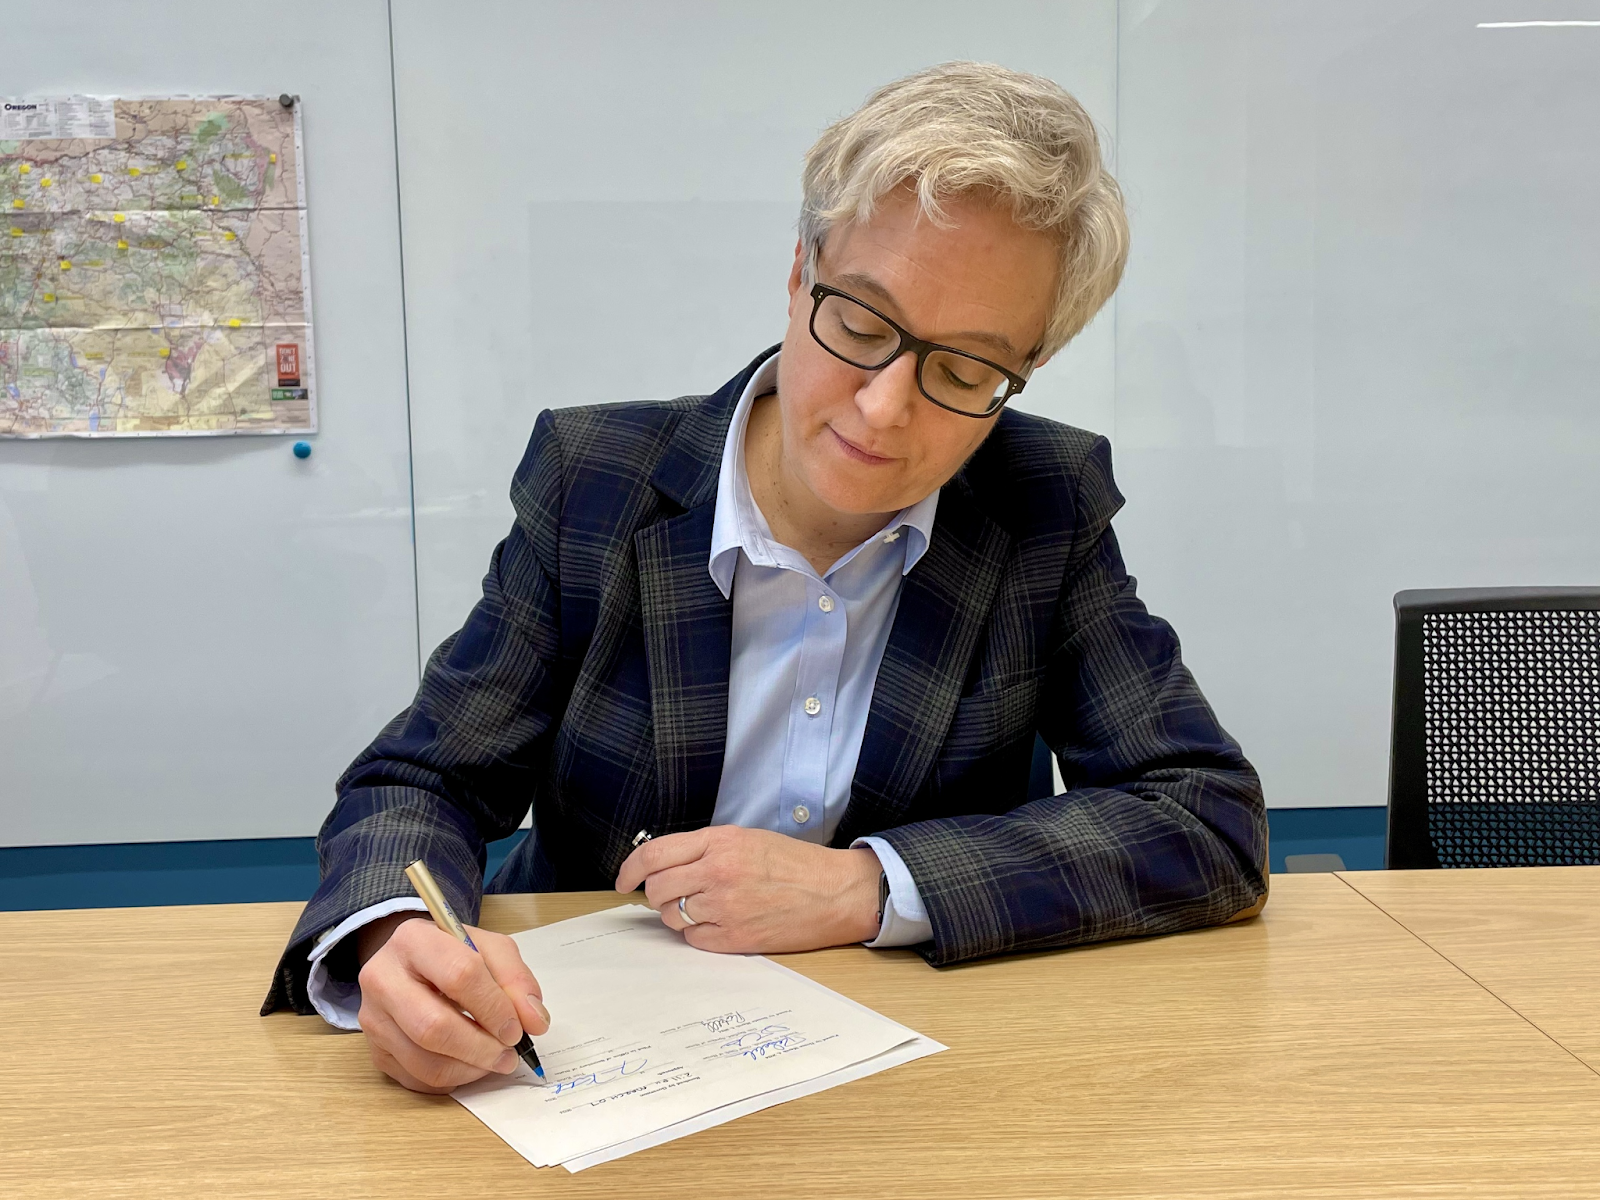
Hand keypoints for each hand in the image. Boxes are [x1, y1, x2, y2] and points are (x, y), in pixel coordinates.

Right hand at [354, 912, 550, 1093]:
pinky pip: (416, 1078)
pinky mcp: (375, 1050)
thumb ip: (516, 979)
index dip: (494, 1007)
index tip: (517, 1028)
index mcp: (414, 940)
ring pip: (423, 1060)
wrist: (410, 964)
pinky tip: (470, 1065)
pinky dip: (452, 1080)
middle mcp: (382, 978)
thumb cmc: (452, 955)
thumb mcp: (489, 949)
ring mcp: (373, 1018)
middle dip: (481, 1047)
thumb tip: (534, 1021)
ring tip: (495, 1060)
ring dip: (470, 1068)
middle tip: (508, 1054)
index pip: (459, 976)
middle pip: (433, 1026)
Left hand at [614, 826, 881, 952]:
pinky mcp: (734, 939)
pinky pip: (693, 939)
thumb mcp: (746, 839)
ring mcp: (724, 907)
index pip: (654, 854)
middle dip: (658, 894)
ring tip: (708, 907)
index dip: (629, 869)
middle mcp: (717, 872)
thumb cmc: (794, 864)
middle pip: (657, 889)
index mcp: (719, 842)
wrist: (835, 892)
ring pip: (671, 917)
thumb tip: (661, 866)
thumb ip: (703, 849)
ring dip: (679, 915)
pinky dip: (699, 934)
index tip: (623, 881)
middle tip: (674, 895)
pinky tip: (723, 923)